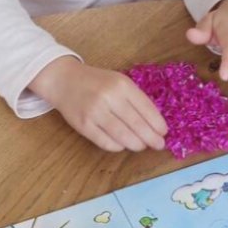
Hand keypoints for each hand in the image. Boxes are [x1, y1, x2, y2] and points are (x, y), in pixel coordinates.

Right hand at [29, 57, 167, 151]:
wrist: (64, 80)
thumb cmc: (97, 82)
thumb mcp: (118, 81)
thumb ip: (135, 98)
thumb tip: (154, 123)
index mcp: (122, 84)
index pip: (146, 108)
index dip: (157, 123)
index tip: (164, 133)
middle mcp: (109, 98)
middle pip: (136, 124)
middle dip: (151, 138)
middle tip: (158, 145)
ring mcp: (95, 112)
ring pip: (122, 135)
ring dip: (136, 144)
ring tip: (142, 146)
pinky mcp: (83, 125)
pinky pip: (105, 142)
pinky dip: (117, 147)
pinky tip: (122, 145)